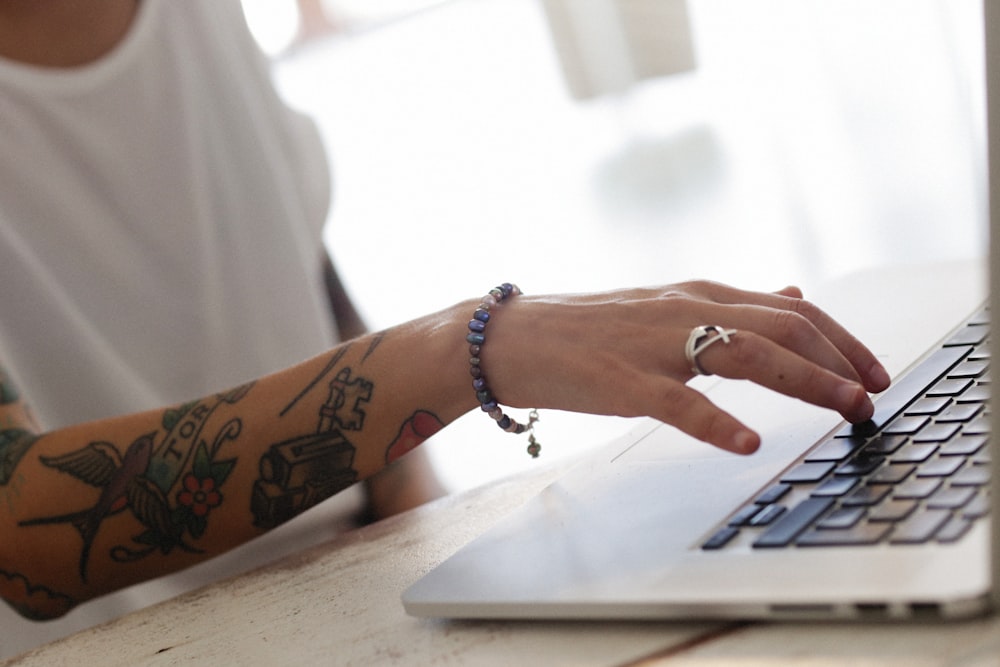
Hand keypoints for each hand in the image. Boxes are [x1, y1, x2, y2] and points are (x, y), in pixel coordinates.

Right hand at [482, 281, 890, 455]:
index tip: (875, 372)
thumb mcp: (669, 306)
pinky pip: (679, 402)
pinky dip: (717, 422)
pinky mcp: (623, 381)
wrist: (512, 337)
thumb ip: (734, 306)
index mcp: (700, 295)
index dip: (843, 340)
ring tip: (844, 410)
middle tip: (873, 398)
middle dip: (840, 362)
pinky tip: (746, 443)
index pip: (792, 309)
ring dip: (806, 382)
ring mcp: (655, 344)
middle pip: (783, 327)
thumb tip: (795, 294)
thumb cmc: (589, 328)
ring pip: (746, 353)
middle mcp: (687, 310)